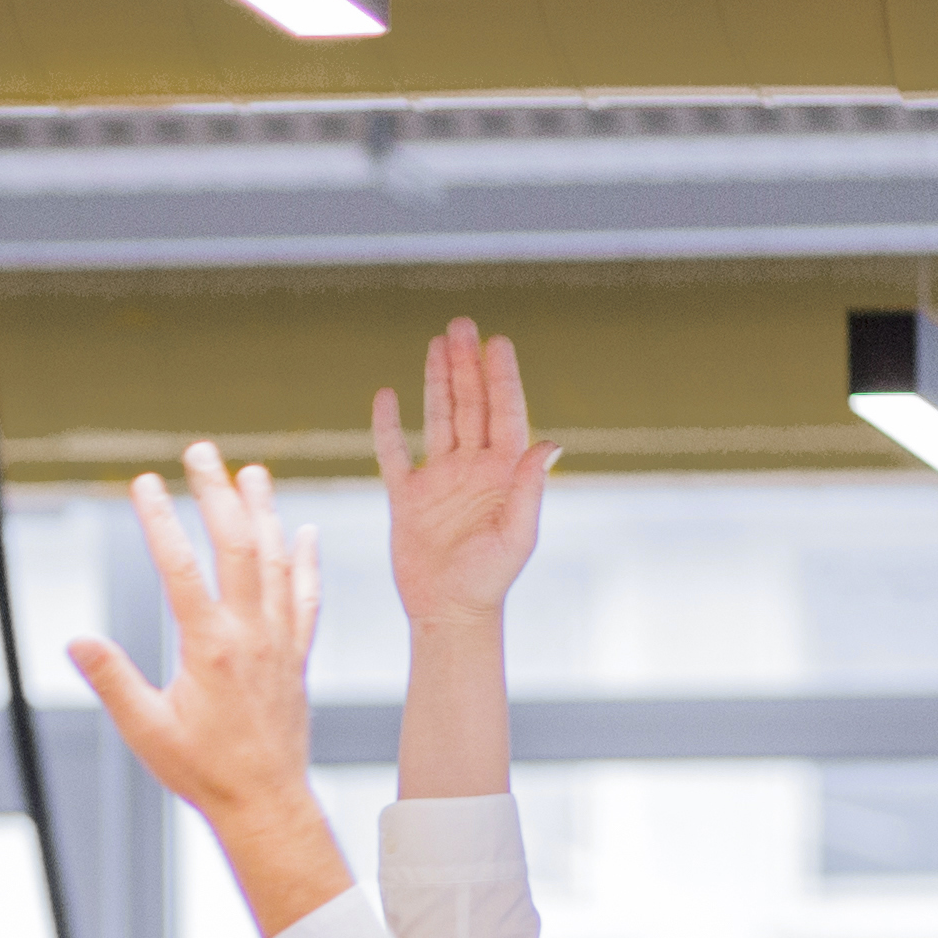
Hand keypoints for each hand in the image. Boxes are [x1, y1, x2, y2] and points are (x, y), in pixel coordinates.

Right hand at [66, 445, 349, 937]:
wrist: (266, 803)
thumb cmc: (202, 771)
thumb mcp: (146, 730)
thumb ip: (112, 680)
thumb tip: (75, 641)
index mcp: (210, 648)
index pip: (180, 567)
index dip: (159, 520)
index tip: (144, 483)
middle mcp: (251, 634)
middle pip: (237, 546)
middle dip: (217, 493)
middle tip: (200, 453)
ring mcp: (279, 641)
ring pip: (277, 561)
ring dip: (264, 512)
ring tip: (252, 472)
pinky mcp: (297, 656)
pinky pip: (306, 598)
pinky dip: (305, 562)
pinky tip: (302, 532)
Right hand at [374, 318, 553, 631]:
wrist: (449, 611)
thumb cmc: (491, 579)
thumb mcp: (518, 533)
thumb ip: (530, 487)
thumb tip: (550, 442)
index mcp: (504, 474)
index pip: (505, 413)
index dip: (502, 378)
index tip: (498, 343)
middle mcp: (473, 469)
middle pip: (470, 405)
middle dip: (467, 365)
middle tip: (463, 325)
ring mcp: (439, 480)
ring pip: (438, 418)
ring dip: (438, 381)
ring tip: (439, 342)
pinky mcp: (407, 497)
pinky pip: (394, 454)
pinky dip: (389, 426)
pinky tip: (387, 397)